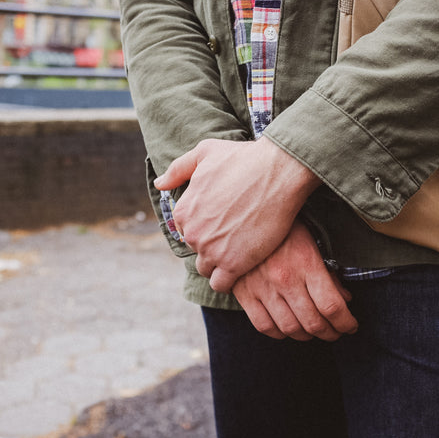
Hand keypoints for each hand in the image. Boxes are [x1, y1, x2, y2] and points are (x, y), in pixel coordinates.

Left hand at [154, 137, 320, 292]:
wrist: (278, 172)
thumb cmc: (244, 158)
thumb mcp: (205, 152)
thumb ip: (179, 169)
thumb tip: (160, 184)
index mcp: (183, 211)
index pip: (185, 230)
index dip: (204, 227)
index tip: (222, 222)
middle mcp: (192, 233)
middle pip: (197, 249)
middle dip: (213, 244)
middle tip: (235, 234)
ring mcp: (212, 250)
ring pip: (207, 269)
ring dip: (220, 263)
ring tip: (240, 251)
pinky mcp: (233, 264)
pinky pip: (221, 285)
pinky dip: (229, 280)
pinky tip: (242, 267)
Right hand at [232, 221, 357, 340]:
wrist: (245, 216)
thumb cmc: (285, 229)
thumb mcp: (313, 242)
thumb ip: (329, 274)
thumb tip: (344, 300)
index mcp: (306, 263)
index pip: (331, 306)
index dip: (346, 322)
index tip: (351, 326)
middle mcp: (285, 279)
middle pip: (314, 322)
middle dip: (331, 333)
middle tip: (336, 332)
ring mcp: (263, 288)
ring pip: (290, 328)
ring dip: (307, 336)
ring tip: (314, 332)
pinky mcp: (244, 293)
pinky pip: (264, 326)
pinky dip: (280, 334)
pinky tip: (288, 329)